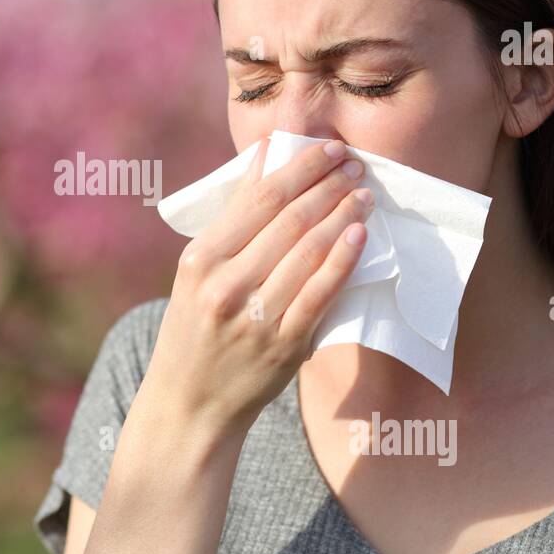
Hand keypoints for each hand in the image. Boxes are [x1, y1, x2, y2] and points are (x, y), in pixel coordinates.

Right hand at [143, 136, 373, 433]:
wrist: (190, 403)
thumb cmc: (195, 327)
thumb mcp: (197, 270)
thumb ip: (233, 216)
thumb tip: (266, 157)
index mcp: (200, 258)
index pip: (259, 198)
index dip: (302, 169)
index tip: (330, 151)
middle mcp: (225, 285)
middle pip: (289, 220)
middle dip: (328, 187)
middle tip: (355, 166)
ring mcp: (256, 316)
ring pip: (309, 252)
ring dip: (342, 217)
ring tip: (363, 195)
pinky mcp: (284, 345)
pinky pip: (321, 293)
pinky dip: (343, 260)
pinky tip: (359, 236)